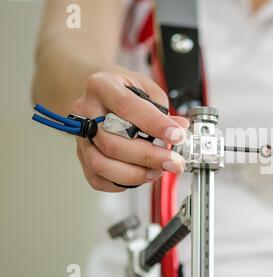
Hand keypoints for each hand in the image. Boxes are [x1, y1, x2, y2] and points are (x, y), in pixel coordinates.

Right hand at [72, 71, 188, 191]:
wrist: (99, 93)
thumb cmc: (123, 90)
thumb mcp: (146, 88)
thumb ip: (162, 109)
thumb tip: (180, 128)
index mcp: (102, 86)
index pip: (127, 107)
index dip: (155, 125)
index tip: (177, 136)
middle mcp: (86, 111)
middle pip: (112, 142)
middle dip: (149, 157)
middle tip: (174, 161)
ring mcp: (80, 135)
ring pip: (101, 164)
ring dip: (134, 173)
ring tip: (157, 171)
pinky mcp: (81, 155)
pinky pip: (96, 178)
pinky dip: (121, 183)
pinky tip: (139, 176)